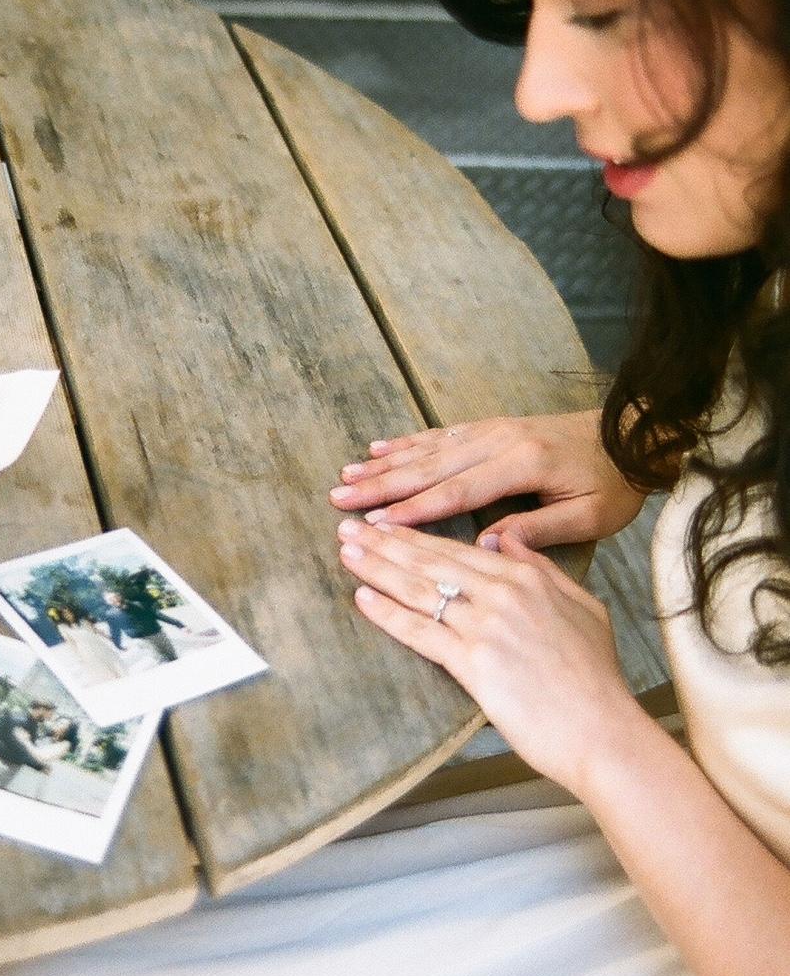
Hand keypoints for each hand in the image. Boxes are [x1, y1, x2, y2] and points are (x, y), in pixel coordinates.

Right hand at [330, 411, 646, 549]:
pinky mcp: (491, 428)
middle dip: (382, 485)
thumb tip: (487, 547)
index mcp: (522, 466)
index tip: (378, 523)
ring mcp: (491, 431)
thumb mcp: (589, 516)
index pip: (457, 492)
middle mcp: (498, 442)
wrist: (634, 435)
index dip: (415, 509)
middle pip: (430, 467)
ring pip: (427, 449)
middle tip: (340, 498)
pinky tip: (379, 449)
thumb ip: (538, 532)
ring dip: (385, 464)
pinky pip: (440, 435)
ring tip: (347, 476)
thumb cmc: (615, 483)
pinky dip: (406, 443)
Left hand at [338, 517, 636, 795]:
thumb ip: (543, 569)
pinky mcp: (473, 661)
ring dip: (376, 569)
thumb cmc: (595, 678)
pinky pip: (420, 631)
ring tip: (345, 553)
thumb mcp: (582, 607)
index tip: (385, 525)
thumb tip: (507, 540)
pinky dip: (388, 613)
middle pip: (431, 562)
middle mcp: (503, 593)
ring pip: (419, 589)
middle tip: (347, 529)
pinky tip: (362, 598)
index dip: (417, 537)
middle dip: (384, 543)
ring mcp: (486, 626)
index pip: (458, 550)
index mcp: (527, 578)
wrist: (602, 730)